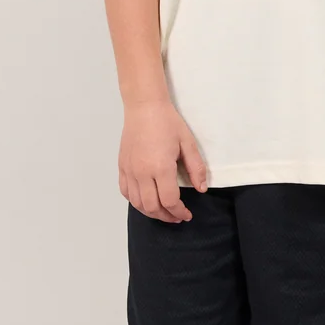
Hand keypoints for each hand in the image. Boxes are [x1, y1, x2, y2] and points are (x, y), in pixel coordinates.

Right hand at [119, 100, 207, 220]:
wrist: (144, 107)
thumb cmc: (168, 122)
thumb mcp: (188, 143)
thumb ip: (196, 168)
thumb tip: (201, 189)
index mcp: (160, 167)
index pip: (169, 201)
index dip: (179, 212)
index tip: (187, 214)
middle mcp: (142, 172)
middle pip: (152, 207)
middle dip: (166, 216)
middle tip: (177, 217)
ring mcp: (129, 170)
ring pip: (137, 203)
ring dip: (151, 212)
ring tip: (163, 212)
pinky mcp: (122, 167)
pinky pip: (126, 192)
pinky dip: (135, 202)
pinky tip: (146, 201)